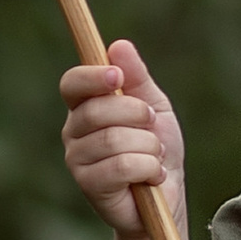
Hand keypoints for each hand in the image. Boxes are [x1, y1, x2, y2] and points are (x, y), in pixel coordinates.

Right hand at [60, 38, 185, 236]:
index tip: (117, 78)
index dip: (92, 77)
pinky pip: (122, 166)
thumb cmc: (157, 147)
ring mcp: (77, 160)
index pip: (72, 83)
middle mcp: (74, 131)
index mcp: (85, 106)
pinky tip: (152, 176)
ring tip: (155, 156)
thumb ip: (137, 77)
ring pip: (114, 139)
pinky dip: (148, 168)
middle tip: (153, 126)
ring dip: (148, 146)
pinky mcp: (89, 186)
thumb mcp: (154, 105)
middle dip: (137, 115)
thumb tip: (119, 45)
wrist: (168, 193)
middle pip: (97, 110)